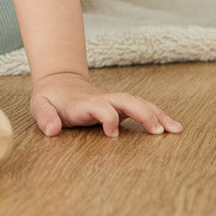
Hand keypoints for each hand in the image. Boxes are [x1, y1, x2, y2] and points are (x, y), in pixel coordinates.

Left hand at [31, 71, 182, 137]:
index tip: (112, 133)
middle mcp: (103, 99)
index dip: (107, 117)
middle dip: (143, 113)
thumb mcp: (39, 106)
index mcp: (84, 102)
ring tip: (176, 130)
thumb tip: (52, 130)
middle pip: (126, 100)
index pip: (100, 106)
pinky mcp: (120, 106)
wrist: (60, 81)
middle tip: (158, 131)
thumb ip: (44, 117)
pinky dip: (158, 116)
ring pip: (138, 103)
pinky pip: (142, 109)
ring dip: (157, 115)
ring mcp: (113, 101)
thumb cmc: (50, 98)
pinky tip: (174, 127)